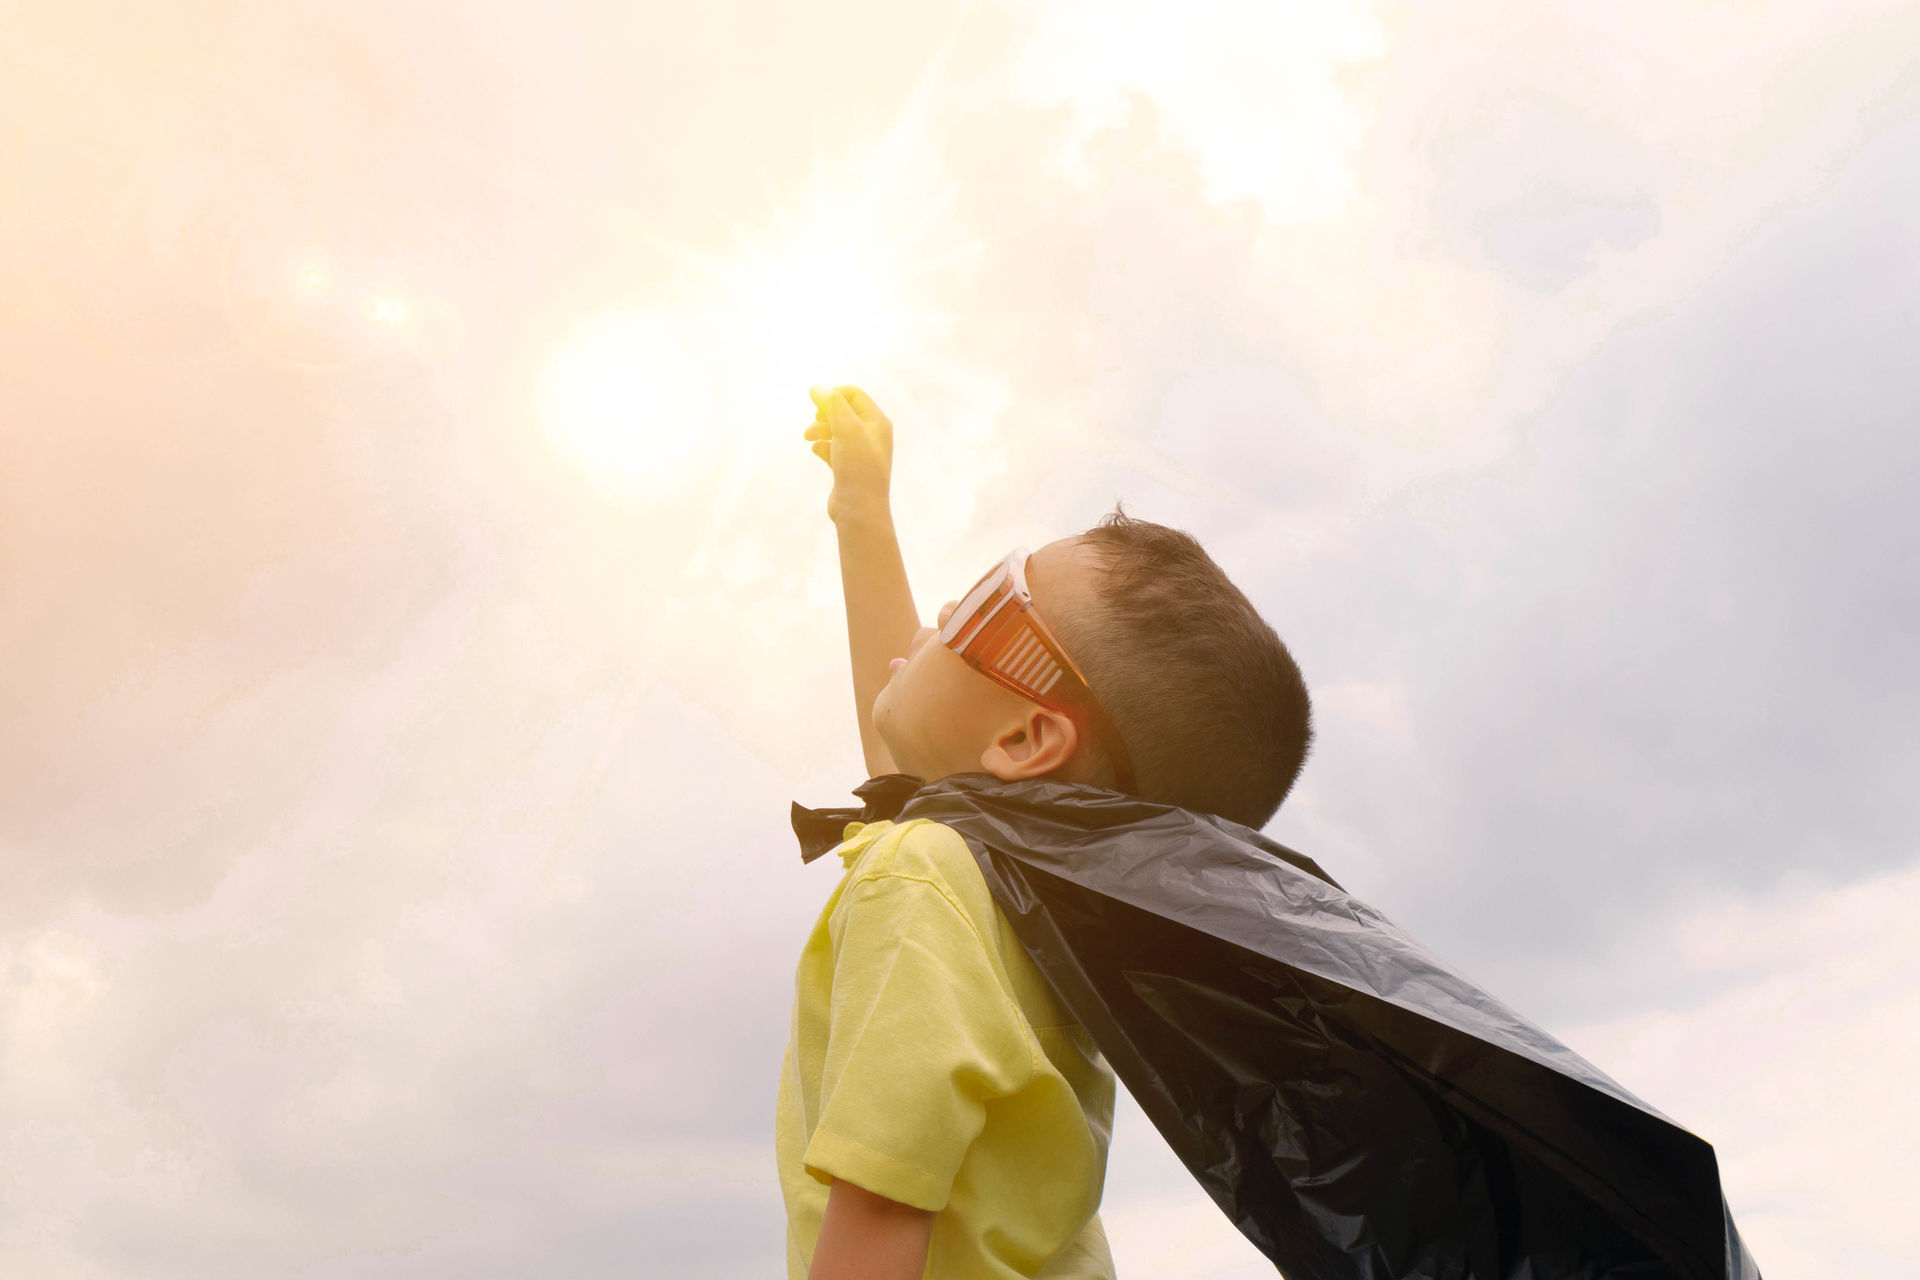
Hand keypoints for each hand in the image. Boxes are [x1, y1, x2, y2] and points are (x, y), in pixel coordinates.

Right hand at [805, 384, 892, 524]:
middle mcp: (872, 435)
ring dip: (819, 430)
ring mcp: (860, 452)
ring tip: (808, 438)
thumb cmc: (858, 466)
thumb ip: (832, 404)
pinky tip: (817, 451)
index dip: (833, 394)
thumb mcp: (846, 428)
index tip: (815, 403)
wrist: (860, 509)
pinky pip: (833, 448)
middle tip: (812, 423)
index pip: (853, 394)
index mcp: (877, 422)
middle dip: (824, 414)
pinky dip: (823, 446)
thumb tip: (816, 387)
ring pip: (835, 430)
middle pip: (843, 411)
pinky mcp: (849, 467)